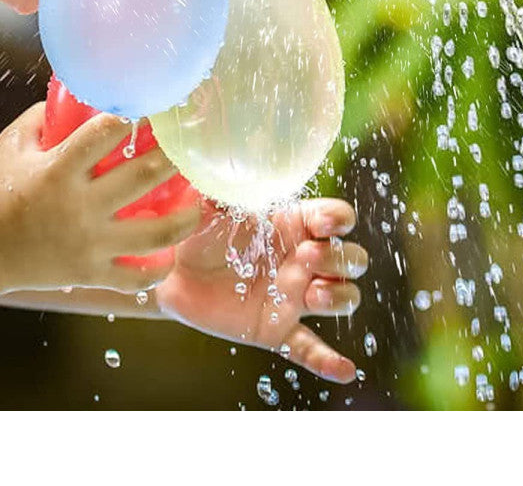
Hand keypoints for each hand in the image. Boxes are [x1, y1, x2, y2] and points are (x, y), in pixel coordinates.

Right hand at [0, 103, 202, 293]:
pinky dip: (159, 268)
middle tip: (188, 145)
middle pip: (145, 174)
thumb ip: (44, 116)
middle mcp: (80, 206)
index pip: (107, 131)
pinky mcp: (90, 272)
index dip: (133, 115)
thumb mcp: (12, 144)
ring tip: (197, 200)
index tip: (152, 109)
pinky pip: (135, 277)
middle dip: (174, 156)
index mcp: (59, 169)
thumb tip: (78, 96)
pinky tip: (172, 252)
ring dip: (186, 215)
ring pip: (155, 231)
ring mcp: (89, 243)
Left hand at [156, 198, 367, 383]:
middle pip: (352, 258)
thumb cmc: (195, 227)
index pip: (338, 218)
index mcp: (294, 223)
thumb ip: (225, 183)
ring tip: (310, 294)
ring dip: (339, 296)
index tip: (322, 223)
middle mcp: (303, 259)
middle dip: (341, 257)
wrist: (169, 270)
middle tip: (308, 256)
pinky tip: (345, 370)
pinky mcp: (277, 329)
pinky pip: (310, 349)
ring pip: (343, 297)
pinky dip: (328, 361)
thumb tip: (221, 151)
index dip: (339, 219)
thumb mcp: (211, 202)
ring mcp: (294, 296)